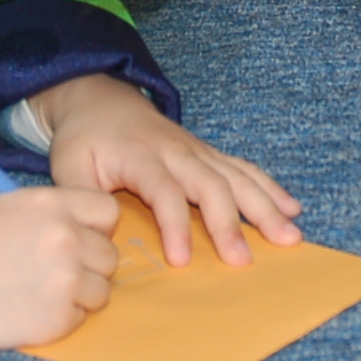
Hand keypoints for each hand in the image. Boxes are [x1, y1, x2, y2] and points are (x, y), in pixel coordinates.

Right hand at [0, 186, 119, 349]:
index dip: (95, 228)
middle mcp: (66, 238)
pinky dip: (60, 319)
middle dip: (88, 266)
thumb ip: (56, 213)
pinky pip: (79, 319)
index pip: (108, 212)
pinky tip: (29, 310)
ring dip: (78, 296)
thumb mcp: (11, 207)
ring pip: (101, 292)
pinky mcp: (56, 319)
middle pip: (109, 256)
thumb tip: (91, 228)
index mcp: (54, 205)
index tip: (78, 239)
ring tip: (39, 292)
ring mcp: (64, 280)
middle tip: (53, 272)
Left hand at [30, 74, 302, 266]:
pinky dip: (270, 188)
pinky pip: (244, 169)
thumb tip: (97, 239)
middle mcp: (176, 152)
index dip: (174, 226)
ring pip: (236, 176)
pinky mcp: (209, 154)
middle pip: (210, 185)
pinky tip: (292, 210)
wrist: (101, 99)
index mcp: (140, 157)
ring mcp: (198, 151)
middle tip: (243, 261)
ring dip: (265, 206)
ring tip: (290, 237)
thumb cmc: (85, 140)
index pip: (163, 192)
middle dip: (229, 223)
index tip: (182, 261)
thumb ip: (80, 200)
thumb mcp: (67, 167)